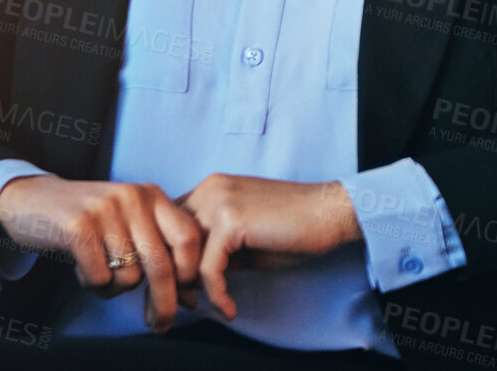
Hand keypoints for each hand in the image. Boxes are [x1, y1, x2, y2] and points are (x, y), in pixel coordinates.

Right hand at [0, 176, 202, 332]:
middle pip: (162, 264)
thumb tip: (190, 299)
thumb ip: (159, 253)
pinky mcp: (77, 225)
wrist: (32, 199)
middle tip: (160, 326)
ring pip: (129, 277)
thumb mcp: (130, 225)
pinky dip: (91, 284)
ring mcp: (105, 209)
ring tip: (98, 271)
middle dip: (164, 303)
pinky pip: (99, 278)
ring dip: (113, 289)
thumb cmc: (89, 222)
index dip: (190, 273)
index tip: (185, 299)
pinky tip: (80, 267)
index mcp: (152, 195)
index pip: (188, 237)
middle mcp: (133, 197)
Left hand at [175, 174, 362, 320]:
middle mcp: (209, 189)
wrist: (329, 213)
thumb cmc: (293, 228)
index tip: (181, 291)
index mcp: (210, 189)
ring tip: (204, 308)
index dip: (170, 260)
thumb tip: (188, 280)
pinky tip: (230, 308)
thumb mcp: (244, 240)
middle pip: (166, 240)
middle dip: (171, 277)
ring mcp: (219, 202)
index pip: (168, 225)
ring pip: (182, 256)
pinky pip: (209, 269)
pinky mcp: (232, 221)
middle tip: (181, 306)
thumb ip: (214, 251)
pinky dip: (217, 295)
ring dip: (189, 289)